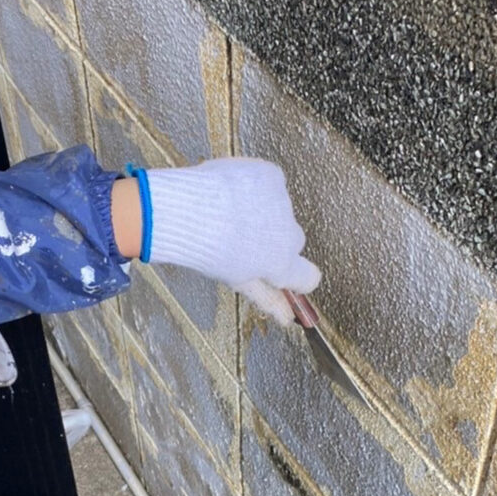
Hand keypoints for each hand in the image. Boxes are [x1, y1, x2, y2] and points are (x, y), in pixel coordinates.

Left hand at [148, 159, 319, 325]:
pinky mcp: (273, 177)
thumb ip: (268, 298)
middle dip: (273, 239)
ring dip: (263, 210)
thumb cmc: (206, 248)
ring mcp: (283, 203)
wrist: (187, 210)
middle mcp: (290, 234)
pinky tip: (236, 192)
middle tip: (243, 238)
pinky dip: (258, 186)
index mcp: (282, 264)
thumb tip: (286, 318)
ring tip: (231, 212)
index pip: (309, 277)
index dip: (294, 274)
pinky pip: (271, 182)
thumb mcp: (237, 279)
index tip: (280, 270)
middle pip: (292, 239)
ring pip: (280, 209)